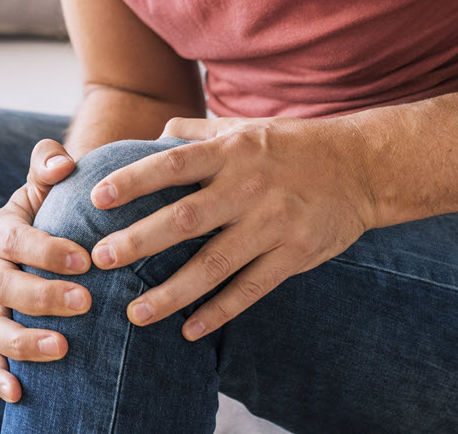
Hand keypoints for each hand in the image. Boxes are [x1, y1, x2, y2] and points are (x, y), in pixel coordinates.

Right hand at [0, 139, 93, 403]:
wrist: (59, 223)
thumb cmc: (58, 199)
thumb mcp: (52, 176)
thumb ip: (50, 161)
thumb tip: (61, 164)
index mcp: (1, 229)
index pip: (14, 241)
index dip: (45, 250)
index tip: (85, 259)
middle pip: (4, 288)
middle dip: (42, 297)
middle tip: (85, 301)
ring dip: (24, 342)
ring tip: (63, 349)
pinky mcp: (0, 334)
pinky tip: (19, 393)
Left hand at [87, 115, 377, 340]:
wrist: (361, 166)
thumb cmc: (293, 144)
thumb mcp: (247, 127)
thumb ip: (199, 132)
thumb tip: (154, 136)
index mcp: (232, 151)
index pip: (173, 164)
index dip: (134, 180)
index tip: (96, 197)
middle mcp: (248, 186)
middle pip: (186, 217)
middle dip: (140, 240)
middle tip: (100, 259)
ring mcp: (273, 223)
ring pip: (214, 263)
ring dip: (172, 291)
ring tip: (135, 312)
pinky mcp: (295, 254)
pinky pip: (251, 288)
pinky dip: (219, 312)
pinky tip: (189, 330)